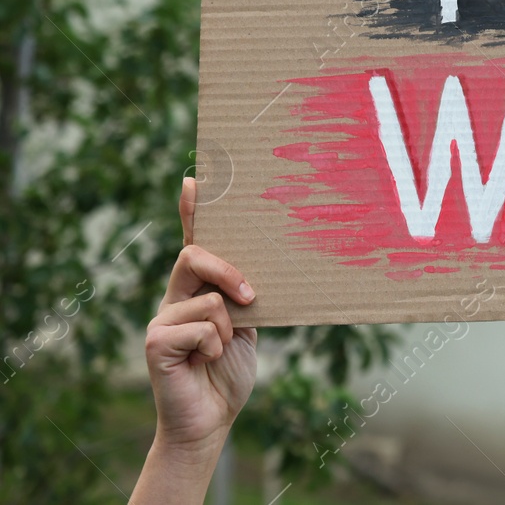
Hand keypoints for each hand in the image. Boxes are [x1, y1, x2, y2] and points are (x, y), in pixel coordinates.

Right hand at [145, 177, 256, 453]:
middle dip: (229, 271)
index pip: (194, 242)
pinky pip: (202, 327)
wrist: (210, 419)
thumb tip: (256, 272)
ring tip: (220, 351)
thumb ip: (243, 296)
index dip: (191, 210)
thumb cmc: (229, 372)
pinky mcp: (154, 341)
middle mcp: (174, 296)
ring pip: (209, 298)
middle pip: (196, 255)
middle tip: (251, 296)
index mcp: (197, 289)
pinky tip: (205, 362)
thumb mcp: (246, 325)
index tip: (194, 179)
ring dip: (229, 329)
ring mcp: (160, 317)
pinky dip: (216, 346)